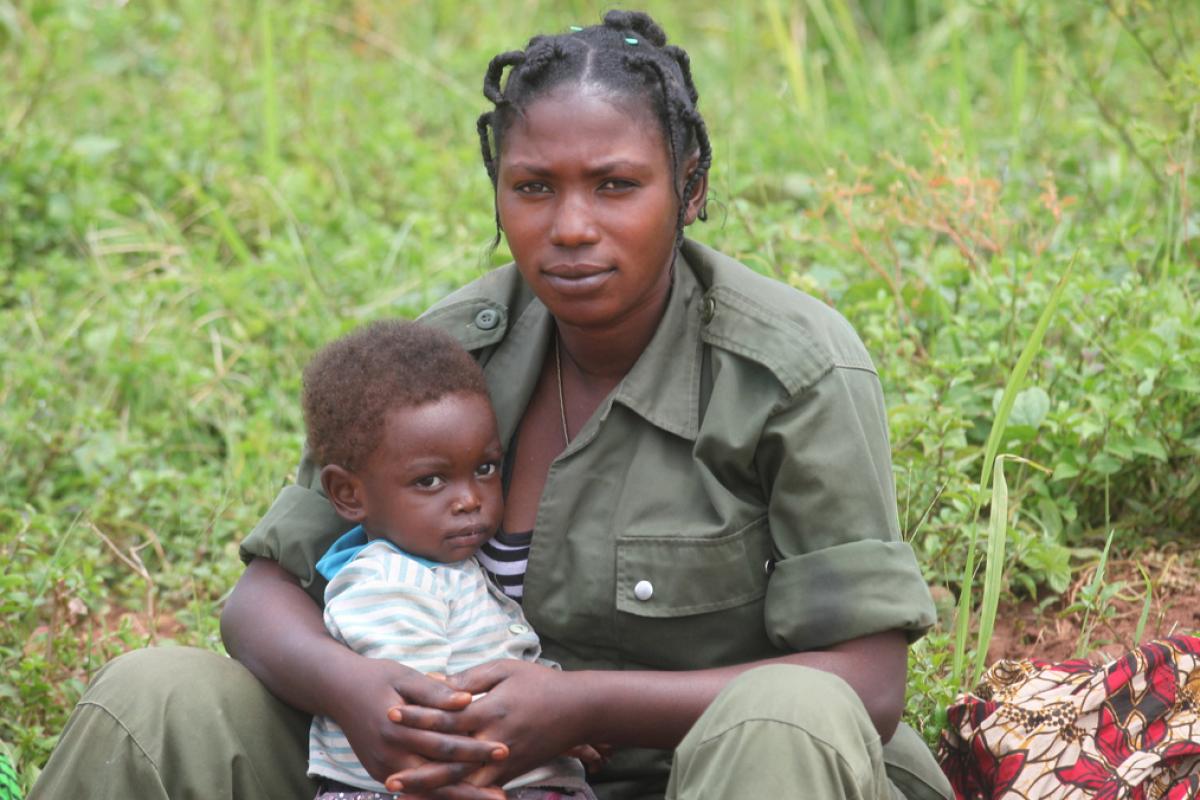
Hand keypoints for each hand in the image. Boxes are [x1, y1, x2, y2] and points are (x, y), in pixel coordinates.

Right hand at [328, 656, 509, 787]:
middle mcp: (389, 755)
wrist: (338, 690)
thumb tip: (466, 700)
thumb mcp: (405, 676)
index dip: (475, 750)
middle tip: (503, 793)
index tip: (503, 750)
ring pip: (427, 789)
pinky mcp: (380, 774)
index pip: (444, 745)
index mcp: (398, 729)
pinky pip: (414, 789)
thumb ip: (435, 691)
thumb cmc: (377, 678)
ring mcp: (383, 769)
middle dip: (472, 784)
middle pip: (438, 776)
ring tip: (490, 799)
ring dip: (458, 798)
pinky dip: (437, 796)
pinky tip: (461, 797)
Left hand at [387, 660, 592, 793]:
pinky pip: (481, 790)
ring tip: (410, 799)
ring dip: (436, 793)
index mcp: (490, 709)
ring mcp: (504, 762)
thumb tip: (434, 680)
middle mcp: (495, 740)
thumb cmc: (540, 683)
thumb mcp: (505, 669)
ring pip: (465, 783)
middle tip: (388, 780)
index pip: (446, 717)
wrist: (579, 710)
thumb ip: (468, 677)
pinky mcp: (511, 773)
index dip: (417, 716)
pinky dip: (461, 798)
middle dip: (419, 772)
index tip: (390, 714)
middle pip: (450, 761)